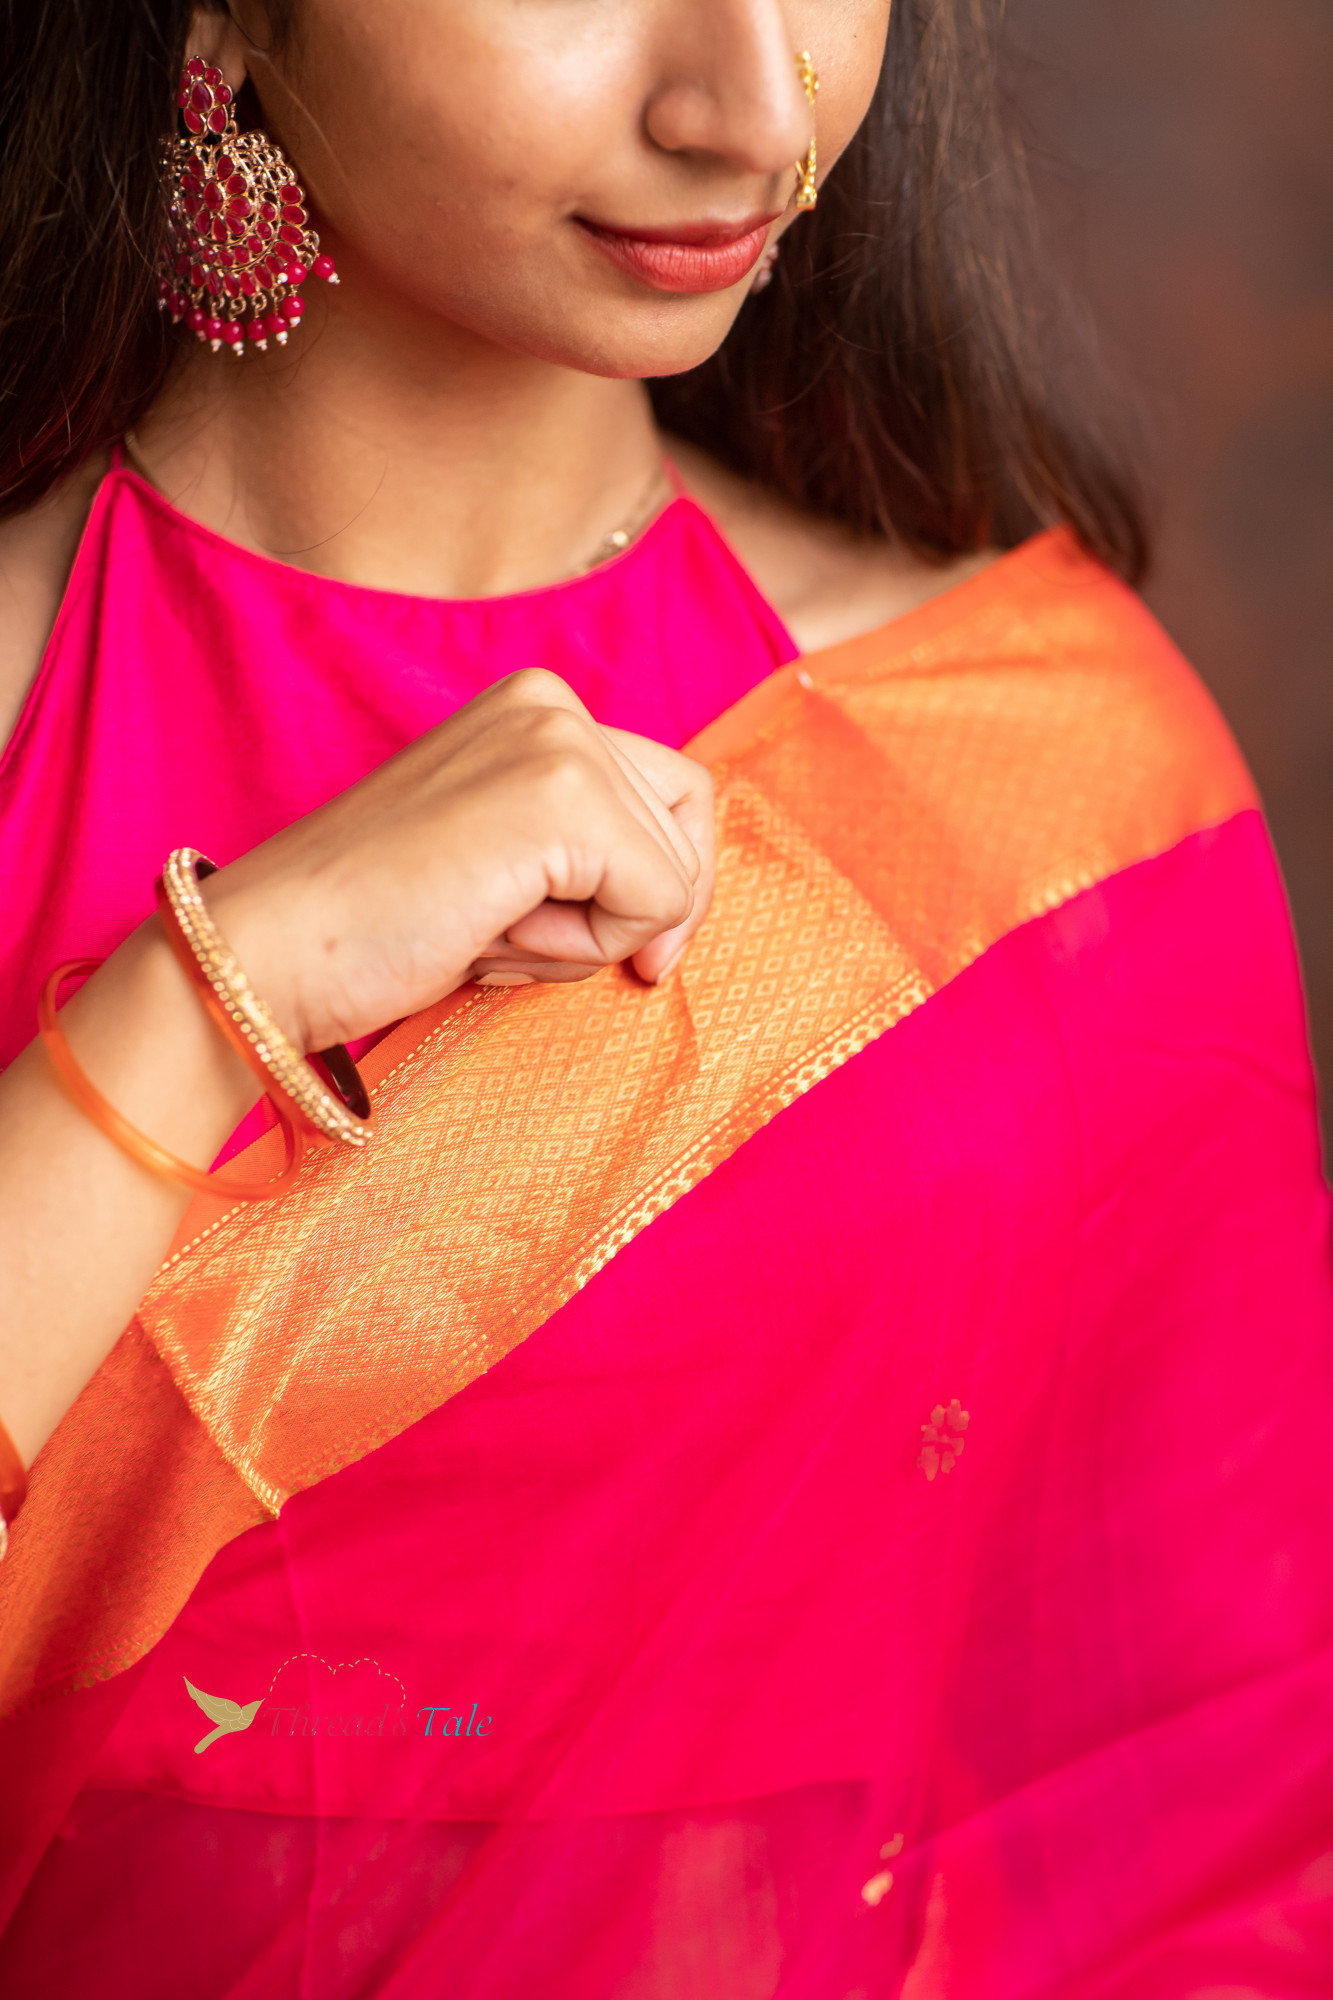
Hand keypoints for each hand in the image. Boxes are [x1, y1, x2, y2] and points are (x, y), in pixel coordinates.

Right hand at [204, 671, 714, 1051]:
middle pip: (688, 836)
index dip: (657, 890)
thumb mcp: (507, 866)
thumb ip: (591, 857)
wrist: (274, 948)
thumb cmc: (380, 928)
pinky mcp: (562, 795)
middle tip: (498, 926)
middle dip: (616, 915)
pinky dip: (581, 949)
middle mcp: (554, 701)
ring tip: (482, 924)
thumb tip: (682, 917)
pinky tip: (488, 931)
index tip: (599, 942)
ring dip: (586, 939)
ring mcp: (560, 740)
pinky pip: (655, 906)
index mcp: (537, 706)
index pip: (678, 800)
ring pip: (673, 880)